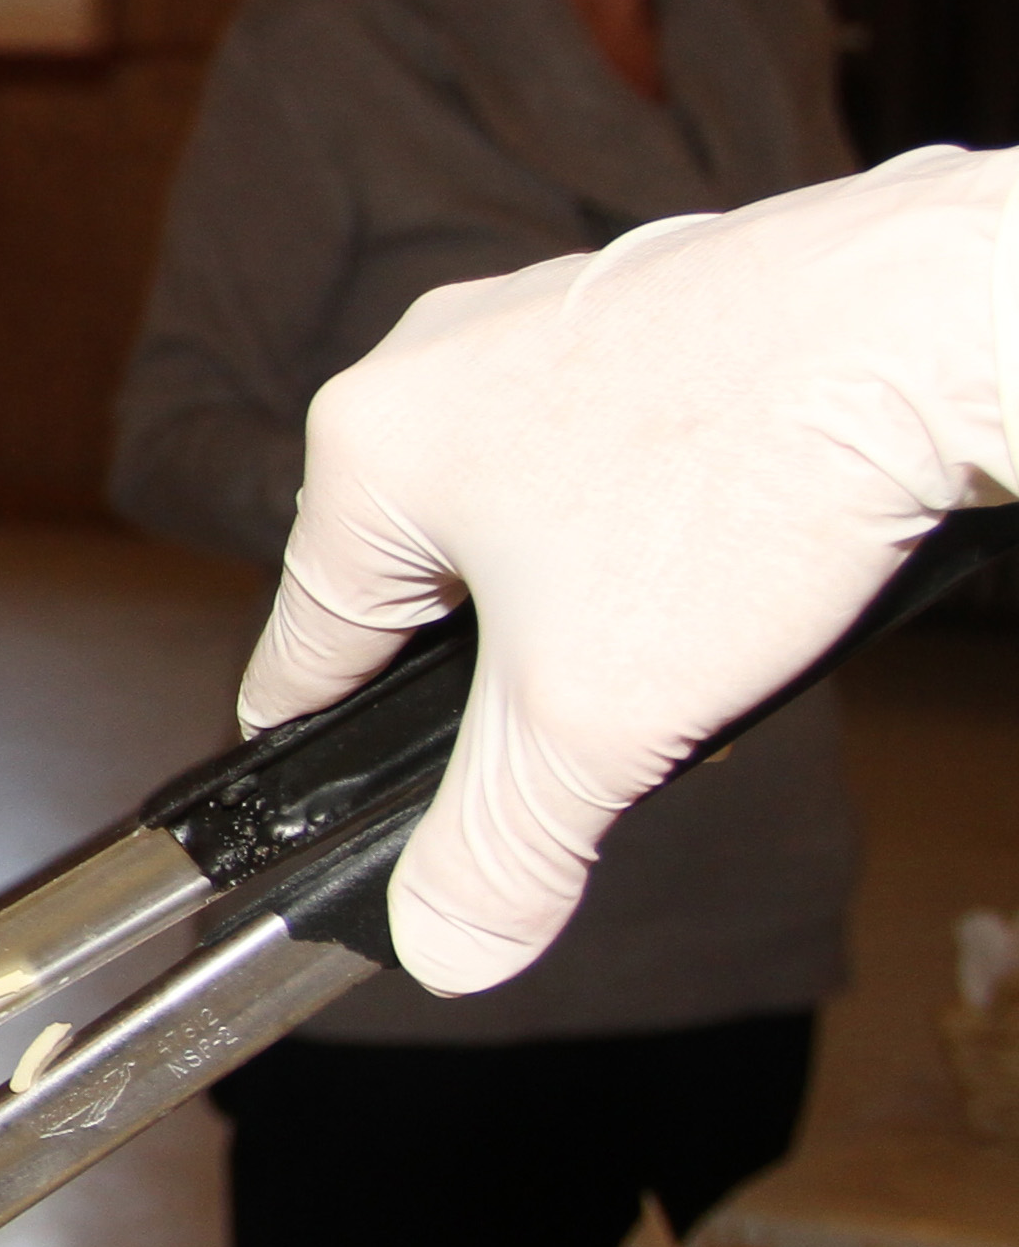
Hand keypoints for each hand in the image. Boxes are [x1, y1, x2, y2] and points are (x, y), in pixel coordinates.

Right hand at [240, 149, 1018, 994]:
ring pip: (524, 511)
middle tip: (588, 735)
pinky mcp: (655, 299)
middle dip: (497, 673)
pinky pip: (616, 446)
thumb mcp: (597, 720)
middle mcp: (434, 359)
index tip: (347, 806)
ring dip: (580, 597)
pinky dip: (661, 516)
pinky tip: (742, 558)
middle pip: (421, 581)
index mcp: (369, 446)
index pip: (303, 648)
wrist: (944, 323)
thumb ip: (499, 849)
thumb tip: (444, 947)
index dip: (333, 753)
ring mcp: (547, 314)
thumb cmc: (752, 481)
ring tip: (681, 649)